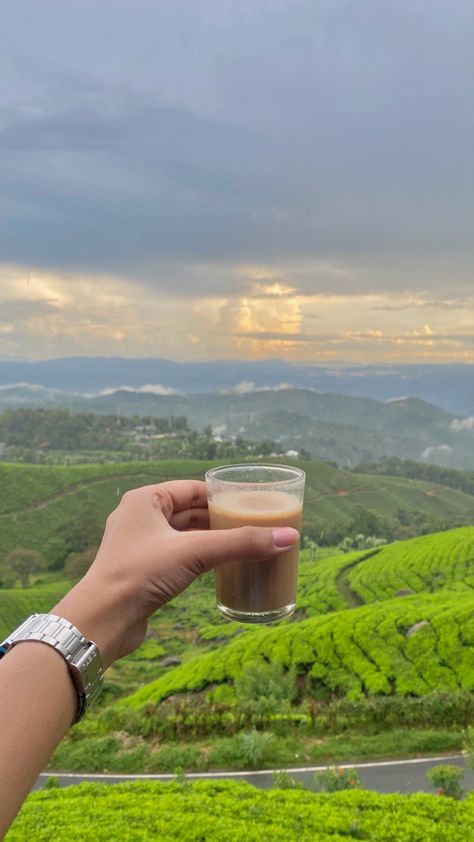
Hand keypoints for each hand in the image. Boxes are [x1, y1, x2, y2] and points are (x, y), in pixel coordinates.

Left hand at [53, 480, 298, 667]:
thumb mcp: (195, 553)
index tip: (251, 504)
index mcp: (146, 500)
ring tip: (245, 545)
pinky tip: (221, 567)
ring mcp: (141, 545)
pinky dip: (201, 558)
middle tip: (254, 526)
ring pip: (186, 536)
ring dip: (212, 540)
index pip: (192, 488)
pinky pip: (180, 556)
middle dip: (221, 519)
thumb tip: (289, 537)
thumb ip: (241, 543)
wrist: (103, 620)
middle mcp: (141, 517)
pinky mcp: (144, 570)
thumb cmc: (140, 574)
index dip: (222, 495)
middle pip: (191, 511)